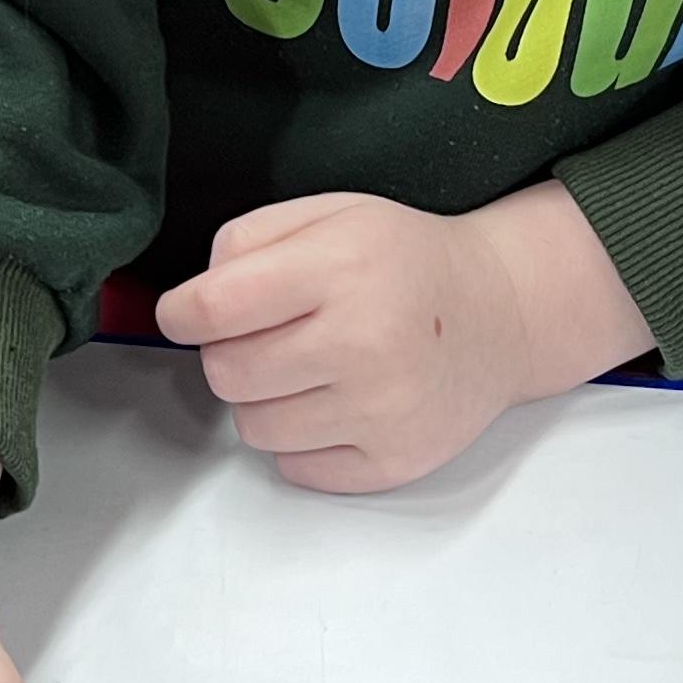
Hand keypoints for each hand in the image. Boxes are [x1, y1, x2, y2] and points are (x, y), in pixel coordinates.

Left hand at [152, 182, 655, 493]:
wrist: (502, 313)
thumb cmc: (406, 262)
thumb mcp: (331, 213)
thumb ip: (247, 240)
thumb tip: (193, 300)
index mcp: (343, 268)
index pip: (215, 307)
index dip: (181, 313)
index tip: (184, 314)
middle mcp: (365, 343)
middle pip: (225, 374)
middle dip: (227, 353)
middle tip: (265, 336)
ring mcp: (382, 411)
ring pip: (253, 428)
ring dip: (263, 400)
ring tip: (305, 369)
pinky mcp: (394, 461)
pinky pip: (296, 469)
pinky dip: (300, 441)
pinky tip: (333, 404)